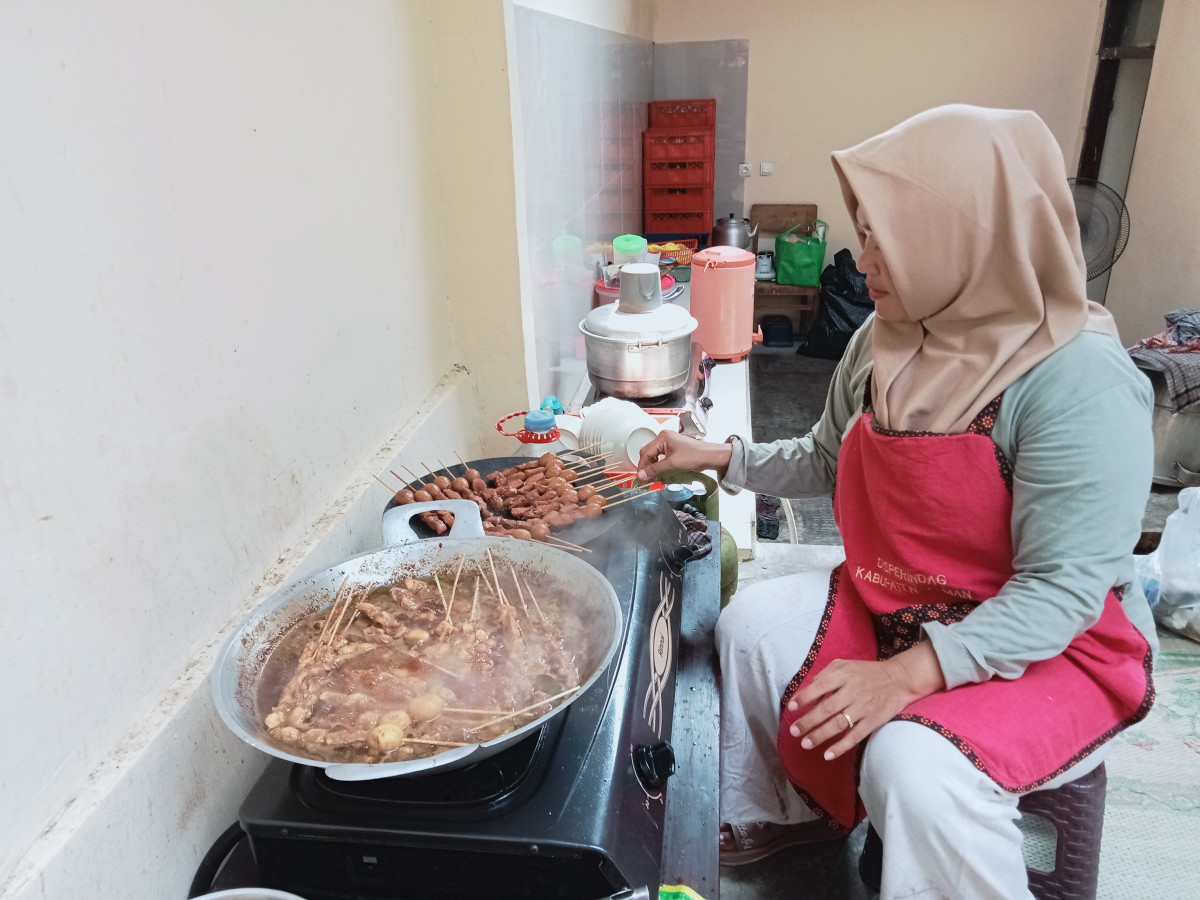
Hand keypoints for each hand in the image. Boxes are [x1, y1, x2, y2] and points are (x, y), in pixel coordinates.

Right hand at [636, 431, 732, 481]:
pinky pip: (661, 456)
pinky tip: (660, 472)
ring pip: (654, 455)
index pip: (645, 453)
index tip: (640, 477)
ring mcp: (669, 443)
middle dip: (646, 466)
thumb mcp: (672, 464)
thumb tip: (642, 475)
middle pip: (648, 453)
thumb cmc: (695, 455)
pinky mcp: (674, 448)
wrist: (710, 456)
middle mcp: (664, 438)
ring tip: (653, 476)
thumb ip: (655, 469)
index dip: (642, 466)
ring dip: (653, 466)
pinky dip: (659, 465)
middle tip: (646, 478)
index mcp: (662, 437)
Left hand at [785, 642, 945, 760]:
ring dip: (820, 735)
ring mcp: (863, 707)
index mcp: (844, 675)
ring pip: (838, 724)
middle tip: (793, 731)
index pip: (820, 687)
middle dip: (808, 721)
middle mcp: (853, 691)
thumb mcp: (845, 665)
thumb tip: (806, 693)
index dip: (804, 698)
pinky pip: (855, 736)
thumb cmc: (866, 672)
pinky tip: (828, 754)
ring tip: (805, 744)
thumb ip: (824, 676)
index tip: (791, 708)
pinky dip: (841, 746)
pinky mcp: (873, 721)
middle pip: (827, 708)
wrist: (899, 679)